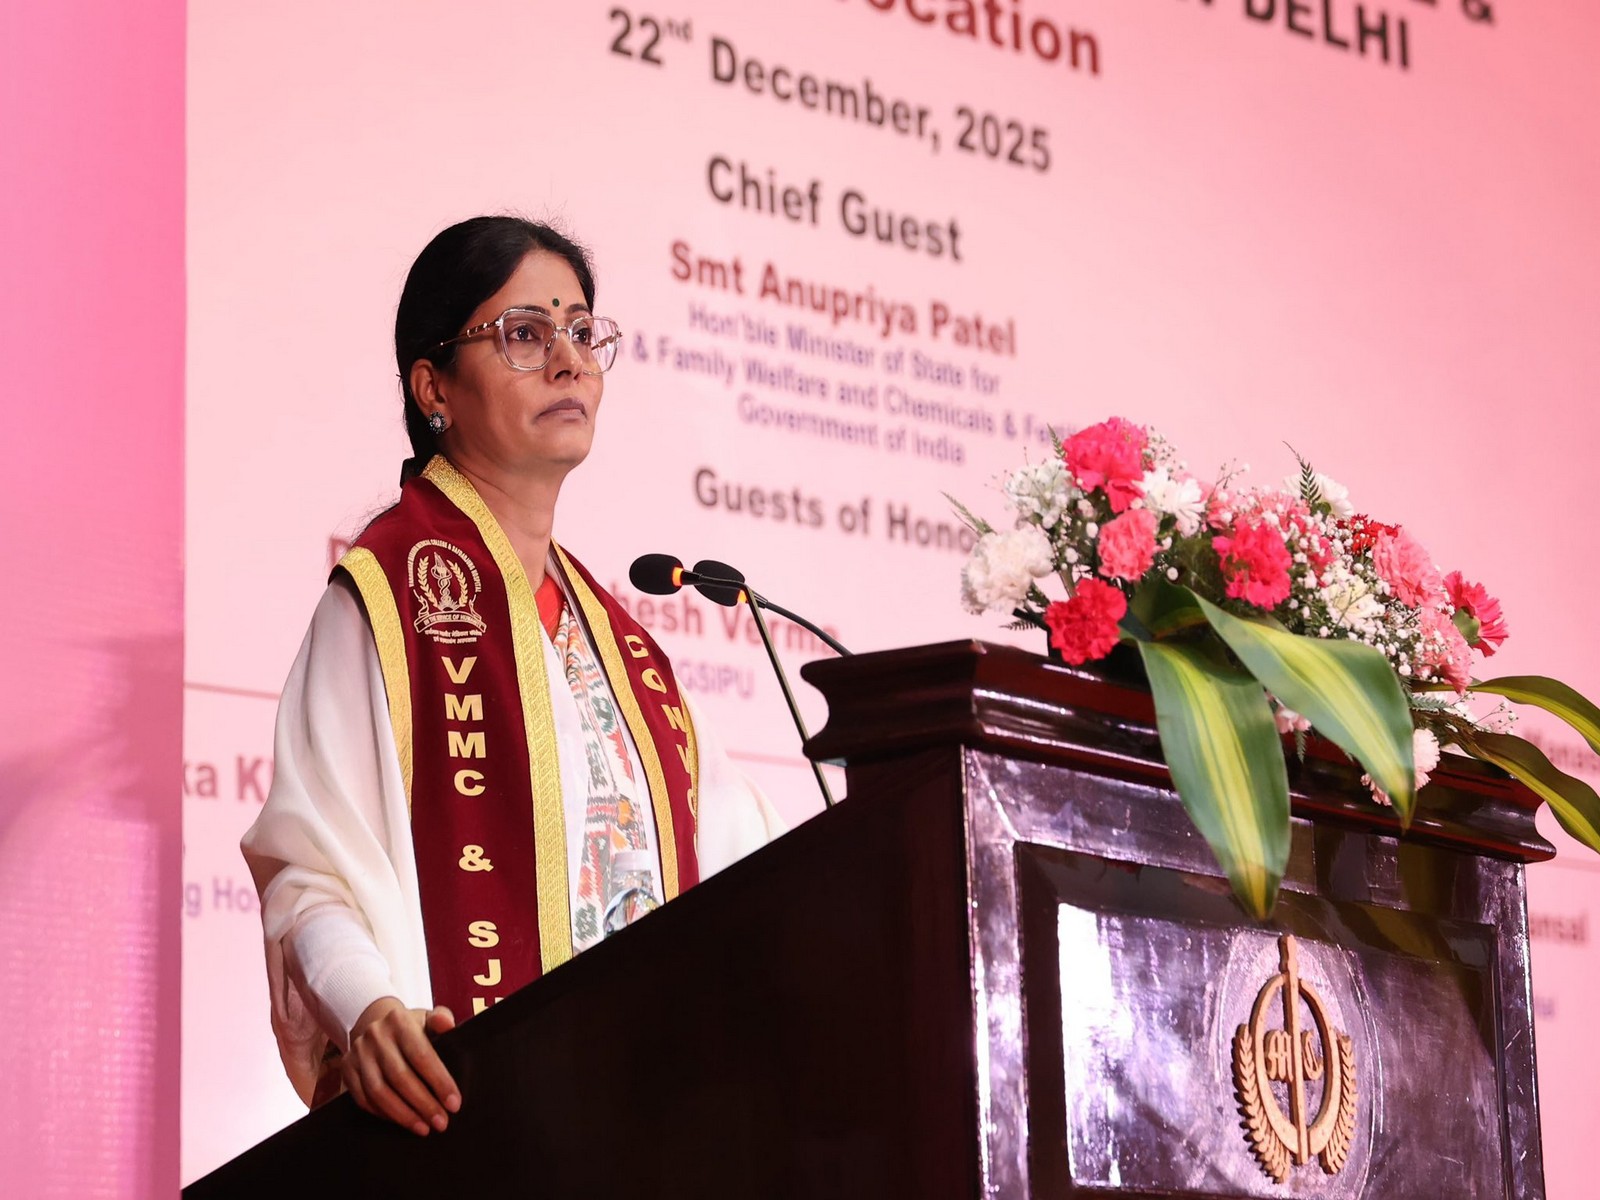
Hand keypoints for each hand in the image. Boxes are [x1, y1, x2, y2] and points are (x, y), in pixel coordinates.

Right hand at [341, 997, 459, 1135]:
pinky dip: (383, 1114)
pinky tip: (401, 1121)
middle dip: (423, 1104)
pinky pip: (363, 1099)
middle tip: (441, 1123)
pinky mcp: (347, 1069)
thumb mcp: (428, 1018)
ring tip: (423, 1128)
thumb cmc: (411, 1027)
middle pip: (400, 1076)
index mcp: (399, 1021)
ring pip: (379, 1092)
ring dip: (403, 1115)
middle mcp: (376, 1035)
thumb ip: (441, 1020)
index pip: (421, 1055)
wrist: (376, 1024)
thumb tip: (448, 1025)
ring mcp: (358, 1053)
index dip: (439, 1081)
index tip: (454, 1104)